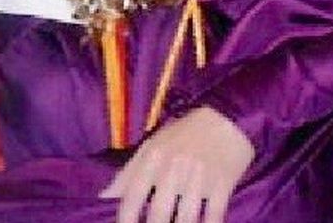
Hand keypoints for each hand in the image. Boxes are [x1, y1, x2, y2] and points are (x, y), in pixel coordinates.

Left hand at [100, 107, 254, 222]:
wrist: (228, 119)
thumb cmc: (184, 133)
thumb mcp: (153, 145)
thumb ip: (129, 172)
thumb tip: (105, 196)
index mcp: (153, 156)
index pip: (133, 194)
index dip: (125, 218)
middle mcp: (173, 168)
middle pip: (159, 212)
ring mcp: (199, 178)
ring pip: (185, 219)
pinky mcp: (223, 185)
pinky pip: (214, 216)